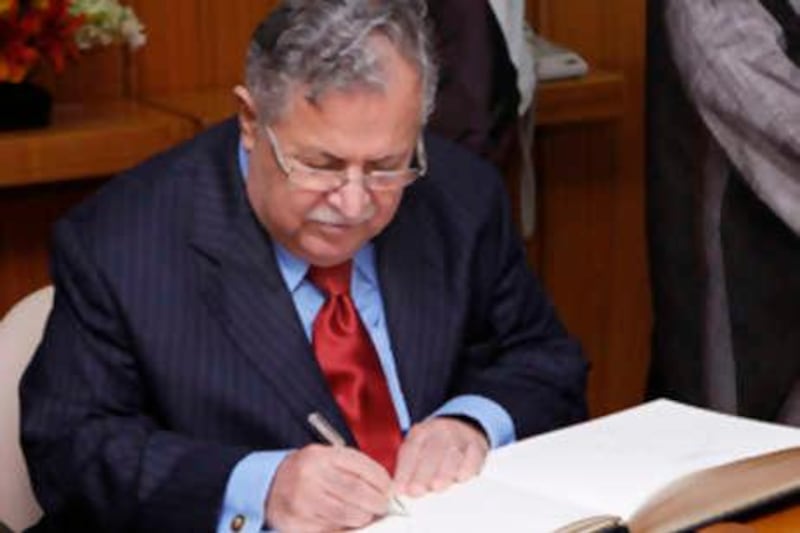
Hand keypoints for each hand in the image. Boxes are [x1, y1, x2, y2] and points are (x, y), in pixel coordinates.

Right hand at [265, 444, 392, 531]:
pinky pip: (330, 530)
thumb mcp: (328, 460)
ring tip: (366, 516)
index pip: (362, 468)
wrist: (270, 485)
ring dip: (363, 518)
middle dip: (377, 503)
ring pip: (346, 515)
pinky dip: (345, 530)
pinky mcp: (295, 523)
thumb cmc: (308, 472)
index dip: (382, 482)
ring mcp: (301, 500)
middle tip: (383, 507)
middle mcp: (309, 475)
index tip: (390, 491)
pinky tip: (349, 526)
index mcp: (321, 456)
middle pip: (357, 492)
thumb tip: (387, 489)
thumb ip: (354, 470)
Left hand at [393, 417, 489, 496]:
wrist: (464, 426)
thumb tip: (398, 491)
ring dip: (444, 472)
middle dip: (422, 473)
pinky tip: (461, 478)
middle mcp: (440, 431)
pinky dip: (467, 468)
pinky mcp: (477, 445)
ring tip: (436, 487)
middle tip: (416, 491)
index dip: (404, 471)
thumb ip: (408, 468)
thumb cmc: (436, 445)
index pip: (410, 450)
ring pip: (452, 454)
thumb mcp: (418, 447)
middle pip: (431, 452)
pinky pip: (473, 455)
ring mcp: (460, 437)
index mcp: (421, 432)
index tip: (399, 489)